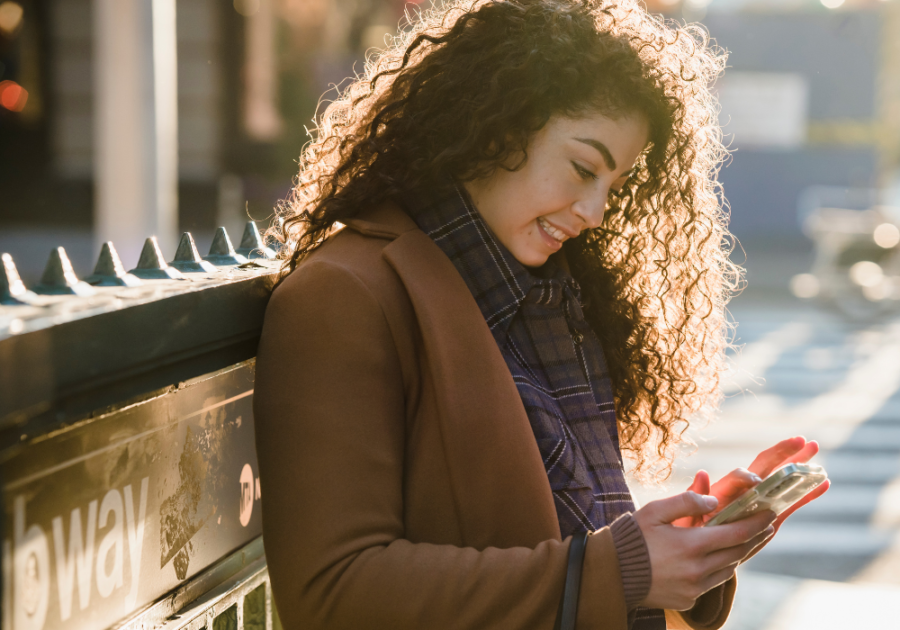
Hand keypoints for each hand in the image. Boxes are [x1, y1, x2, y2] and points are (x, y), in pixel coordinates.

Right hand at [634, 492, 775, 610]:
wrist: (612, 573)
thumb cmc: (632, 537)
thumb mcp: (655, 510)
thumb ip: (686, 501)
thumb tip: (713, 500)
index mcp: (692, 544)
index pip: (736, 532)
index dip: (757, 522)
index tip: (770, 513)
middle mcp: (698, 569)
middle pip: (738, 552)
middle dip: (755, 537)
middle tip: (766, 526)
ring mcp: (694, 587)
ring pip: (728, 569)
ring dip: (739, 554)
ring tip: (745, 541)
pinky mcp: (688, 599)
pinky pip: (712, 583)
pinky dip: (719, 569)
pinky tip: (717, 559)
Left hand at [676, 436, 830, 556]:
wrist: (700, 551)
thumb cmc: (690, 531)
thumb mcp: (688, 516)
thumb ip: (695, 497)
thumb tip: (701, 474)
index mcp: (724, 491)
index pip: (738, 477)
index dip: (747, 477)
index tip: (755, 482)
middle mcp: (744, 492)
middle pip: (765, 467)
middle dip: (783, 454)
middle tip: (803, 441)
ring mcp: (759, 503)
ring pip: (781, 481)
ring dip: (799, 467)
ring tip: (816, 451)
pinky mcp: (771, 516)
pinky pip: (791, 502)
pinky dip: (807, 493)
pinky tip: (824, 483)